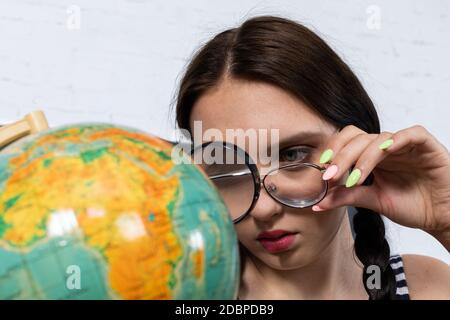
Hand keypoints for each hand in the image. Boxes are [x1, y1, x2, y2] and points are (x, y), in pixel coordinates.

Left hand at [313, 125, 449, 247]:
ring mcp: (405, 144)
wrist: (442, 217)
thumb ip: (347, 197)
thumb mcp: (374, 201)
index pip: (347, 143)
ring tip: (354, 178)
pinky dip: (397, 140)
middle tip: (330, 175)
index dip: (333, 152)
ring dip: (363, 157)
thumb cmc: (413, 206)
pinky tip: (385, 151)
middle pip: (358, 138)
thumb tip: (318, 203)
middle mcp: (386, 147)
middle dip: (341, 156)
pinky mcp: (426, 145)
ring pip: (379, 138)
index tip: (322, 172)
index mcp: (372, 156)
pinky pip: (411, 134)